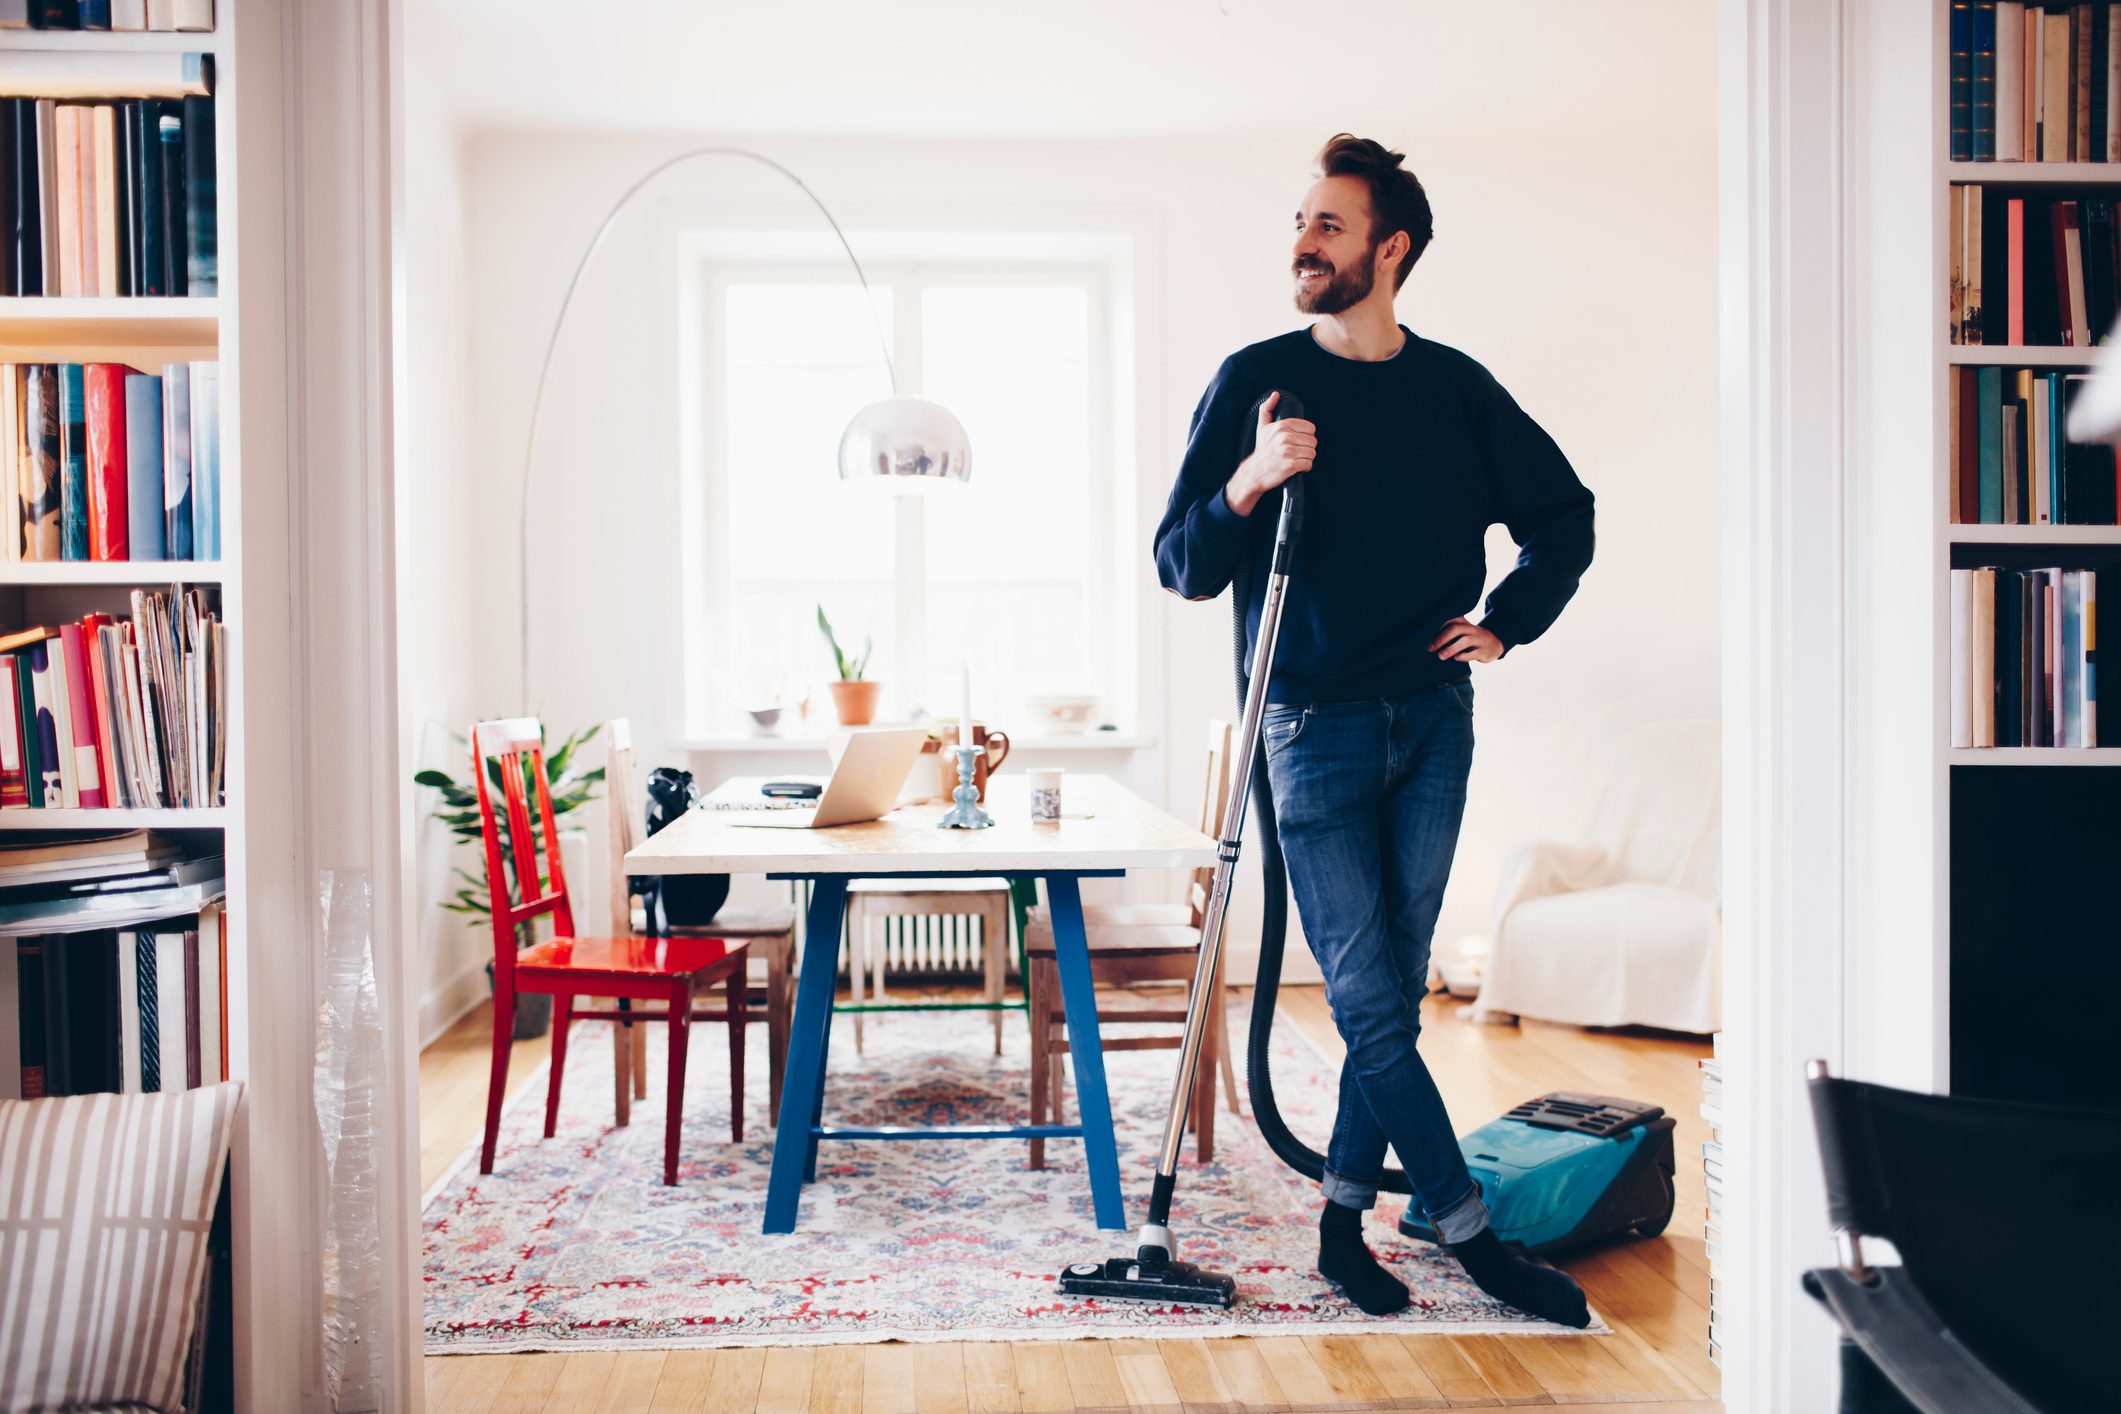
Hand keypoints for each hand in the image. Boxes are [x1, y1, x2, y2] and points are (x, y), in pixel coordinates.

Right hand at [1224, 391, 1317, 516]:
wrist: (1254, 472)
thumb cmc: (1261, 450)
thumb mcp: (1262, 428)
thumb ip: (1268, 409)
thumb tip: (1275, 395)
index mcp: (1282, 426)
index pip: (1310, 428)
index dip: (1306, 436)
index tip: (1299, 441)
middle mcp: (1285, 437)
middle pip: (1312, 441)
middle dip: (1307, 448)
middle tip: (1297, 452)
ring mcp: (1287, 452)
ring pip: (1312, 453)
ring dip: (1307, 458)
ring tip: (1297, 459)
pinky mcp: (1290, 465)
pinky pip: (1308, 464)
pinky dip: (1305, 467)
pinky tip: (1297, 467)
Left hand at [1429, 617, 1503, 662]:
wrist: (1494, 644)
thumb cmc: (1470, 639)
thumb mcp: (1462, 631)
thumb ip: (1448, 632)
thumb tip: (1428, 642)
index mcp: (1463, 622)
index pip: (1449, 620)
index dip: (1436, 627)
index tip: (1424, 635)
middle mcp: (1471, 629)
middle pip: (1455, 629)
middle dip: (1441, 638)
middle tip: (1430, 648)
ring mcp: (1478, 639)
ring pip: (1464, 641)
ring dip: (1451, 649)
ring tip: (1440, 656)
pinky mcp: (1483, 650)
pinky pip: (1474, 653)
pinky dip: (1464, 656)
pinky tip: (1456, 658)